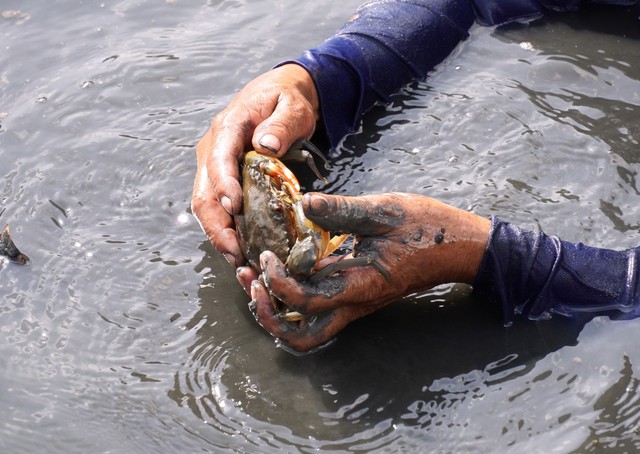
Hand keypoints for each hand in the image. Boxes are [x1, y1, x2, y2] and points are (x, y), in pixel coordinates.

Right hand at [192, 64, 318, 291]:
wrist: (281, 95)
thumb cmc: (288, 100)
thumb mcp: (293, 106)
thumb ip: (282, 124)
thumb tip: (266, 145)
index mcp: (228, 128)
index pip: (218, 159)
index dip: (223, 183)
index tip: (234, 206)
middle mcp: (213, 150)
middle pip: (203, 192)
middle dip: (216, 225)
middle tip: (235, 252)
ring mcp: (214, 168)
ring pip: (206, 207)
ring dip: (219, 236)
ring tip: (238, 261)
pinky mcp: (222, 181)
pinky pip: (218, 211)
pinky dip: (227, 233)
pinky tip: (242, 253)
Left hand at [252, 192, 491, 351]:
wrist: (459, 247)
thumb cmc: (429, 230)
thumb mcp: (385, 211)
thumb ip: (342, 210)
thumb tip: (303, 203)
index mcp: (359, 287)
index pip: (306, 301)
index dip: (278, 282)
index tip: (266, 254)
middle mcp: (354, 303)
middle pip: (301, 336)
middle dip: (269, 316)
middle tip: (252, 284)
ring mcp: (355, 303)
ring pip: (308, 329)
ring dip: (278, 312)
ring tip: (259, 281)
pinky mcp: (356, 294)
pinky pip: (318, 309)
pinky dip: (294, 297)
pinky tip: (286, 267)